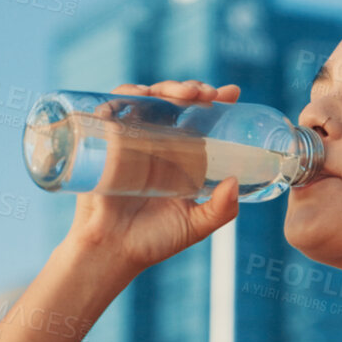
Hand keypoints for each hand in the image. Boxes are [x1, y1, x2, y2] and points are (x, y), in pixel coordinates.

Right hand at [58, 80, 241, 285]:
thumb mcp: (195, 226)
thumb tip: (236, 182)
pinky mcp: (105, 143)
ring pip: (146, 98)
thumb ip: (221, 209)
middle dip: (192, 89)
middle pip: (174, 102)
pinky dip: (125, 95)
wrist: (112, 253)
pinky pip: (111, 108)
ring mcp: (130, 140)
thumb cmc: (152, 241)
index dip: (215, 101)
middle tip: (207, 94)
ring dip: (165, 87)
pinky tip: (142, 96)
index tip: (232, 93)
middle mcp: (156, 144)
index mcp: (180, 157)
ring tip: (185, 94)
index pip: (199, 119)